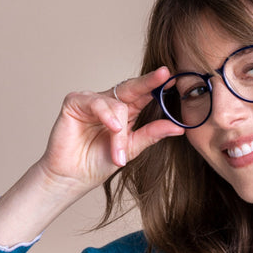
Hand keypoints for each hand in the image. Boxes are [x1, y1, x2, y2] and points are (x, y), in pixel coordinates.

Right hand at [36, 67, 184, 194]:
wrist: (74, 177)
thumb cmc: (98, 163)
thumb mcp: (131, 149)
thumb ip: (152, 135)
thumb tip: (178, 128)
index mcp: (124, 112)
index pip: (143, 95)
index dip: (156, 86)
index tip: (173, 79)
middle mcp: (109, 103)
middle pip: (131, 88)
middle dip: (147, 82)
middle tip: (164, 75)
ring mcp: (91, 100)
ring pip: (116, 106)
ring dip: (119, 132)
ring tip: (118, 154)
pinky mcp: (75, 102)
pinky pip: (96, 103)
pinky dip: (106, 116)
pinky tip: (113, 128)